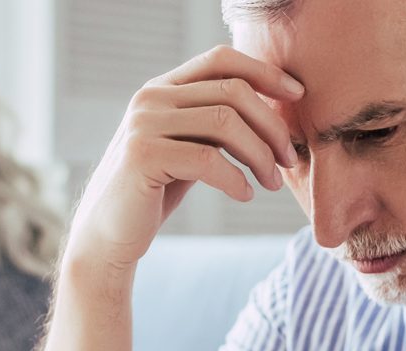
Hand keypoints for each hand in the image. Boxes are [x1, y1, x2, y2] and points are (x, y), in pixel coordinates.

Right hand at [64, 45, 304, 271]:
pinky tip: (244, 194)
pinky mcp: (143, 156)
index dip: (264, 71)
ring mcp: (143, 125)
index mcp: (161, 89)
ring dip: (260, 155)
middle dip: (271, 125)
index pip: (220, 60)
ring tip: (271, 182)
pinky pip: (208, 159)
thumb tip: (274, 106)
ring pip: (225, 123)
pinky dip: (236, 178)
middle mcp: (149, 98)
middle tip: (289, 159)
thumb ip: (215, 122)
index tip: (297, 94)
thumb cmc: (155, 192)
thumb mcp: (187, 147)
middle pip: (232, 91)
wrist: (108, 234)